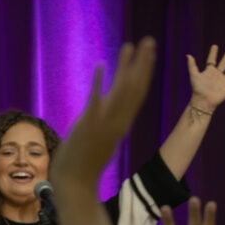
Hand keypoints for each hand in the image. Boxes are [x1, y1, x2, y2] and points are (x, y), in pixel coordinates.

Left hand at [54, 38, 159, 187]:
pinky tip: (100, 65)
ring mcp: (104, 123)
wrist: (75, 183)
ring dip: (125, 67)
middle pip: (135, 88)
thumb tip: (111, 110)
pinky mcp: (88, 126)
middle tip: (149, 40)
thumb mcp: (102, 138)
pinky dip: (98, 83)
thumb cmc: (85, 163)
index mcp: (121, 124)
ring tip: (130, 45)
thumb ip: (108, 122)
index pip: (137, 93)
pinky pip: (95, 100)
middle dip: (142, 63)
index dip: (144, 71)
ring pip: (121, 91)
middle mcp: (117, 122)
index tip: (149, 52)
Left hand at [185, 46, 224, 112]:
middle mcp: (217, 76)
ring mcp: (223, 83)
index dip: (213, 53)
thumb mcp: (194, 76)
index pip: (211, 60)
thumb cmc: (198, 89)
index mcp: (209, 71)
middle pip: (222, 65)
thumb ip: (192, 65)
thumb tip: (188, 55)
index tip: (215, 46)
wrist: (203, 102)